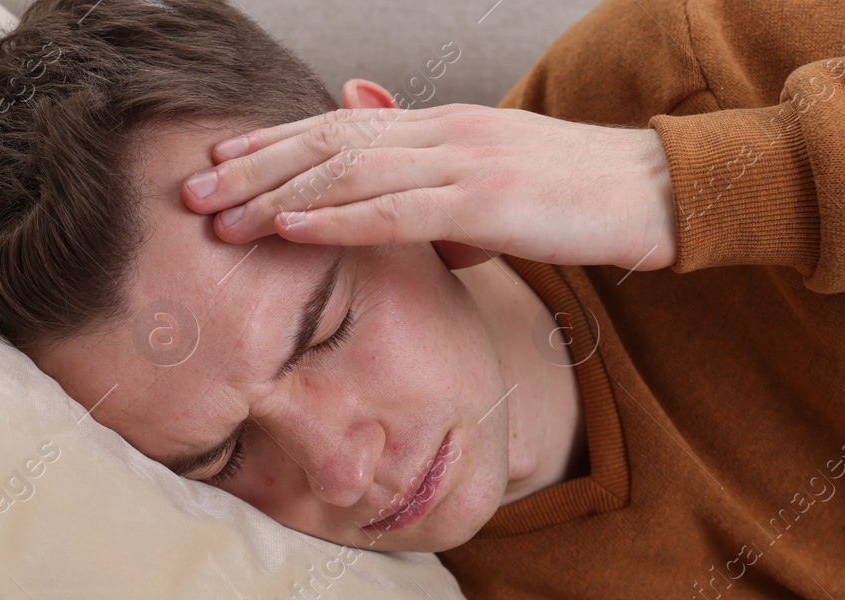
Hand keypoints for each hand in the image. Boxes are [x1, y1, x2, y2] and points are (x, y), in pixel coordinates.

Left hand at [180, 92, 675, 272]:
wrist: (654, 191)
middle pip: (326, 143)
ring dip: (276, 195)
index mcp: (440, 126)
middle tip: (190, 190)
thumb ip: (427, 169)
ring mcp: (462, 162)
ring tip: (218, 218)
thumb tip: (371, 162)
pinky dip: (336, 220)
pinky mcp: (486, 201)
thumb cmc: (574, 195)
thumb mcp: (491, 178)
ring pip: (348, 173)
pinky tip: (290, 228)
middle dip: (253, 168)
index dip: (273, 144)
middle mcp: (441, 132)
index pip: (338, 128)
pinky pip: (395, 211)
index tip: (217, 163)